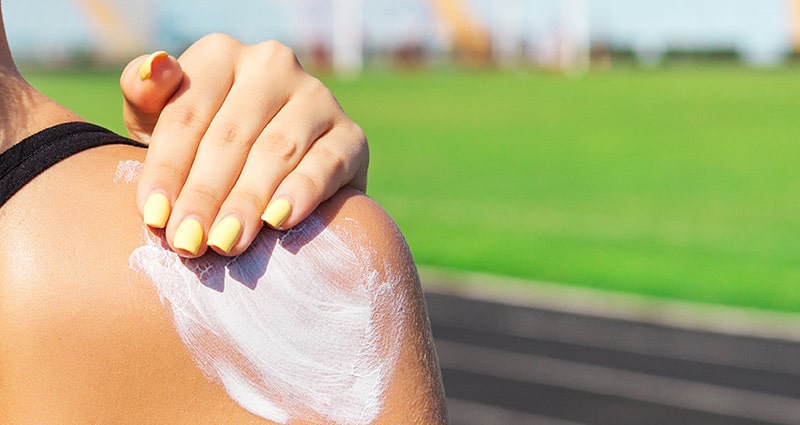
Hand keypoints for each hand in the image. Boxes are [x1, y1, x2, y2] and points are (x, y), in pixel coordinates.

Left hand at [120, 34, 367, 257]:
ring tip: (226, 243)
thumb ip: (143, 93)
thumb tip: (154, 66)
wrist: (270, 180)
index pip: (188, 114)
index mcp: (221, 55)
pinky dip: (302, 192)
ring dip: (247, 201)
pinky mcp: (352, 135)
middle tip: (187, 243)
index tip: (153, 217)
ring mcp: (317, 97)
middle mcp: (272, 65)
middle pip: (231, 136)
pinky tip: (279, 220)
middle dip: (205, 195)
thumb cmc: (201, 150)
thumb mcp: (159, 122)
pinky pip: (327, 163)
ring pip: (277, 151)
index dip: (167, 168)